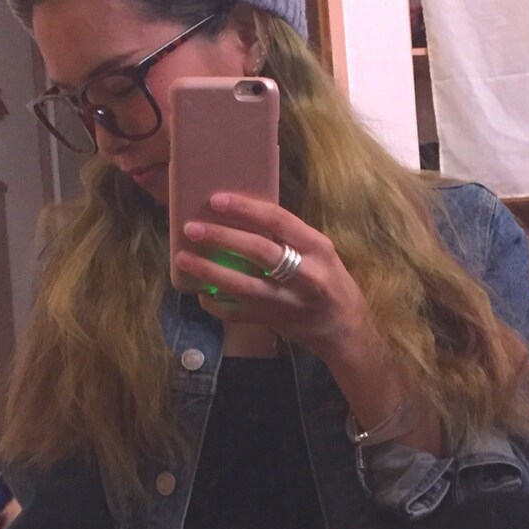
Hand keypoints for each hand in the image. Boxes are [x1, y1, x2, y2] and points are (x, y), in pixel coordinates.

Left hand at [174, 193, 372, 363]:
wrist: (344, 328)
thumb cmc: (331, 282)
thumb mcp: (320, 252)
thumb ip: (289, 237)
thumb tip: (243, 216)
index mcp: (317, 248)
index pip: (278, 220)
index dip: (245, 208)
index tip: (217, 200)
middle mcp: (304, 275)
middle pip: (257, 251)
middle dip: (221, 237)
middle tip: (192, 229)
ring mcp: (287, 302)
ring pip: (242, 285)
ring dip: (209, 271)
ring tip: (184, 259)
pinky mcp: (273, 322)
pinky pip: (237, 313)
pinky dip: (215, 302)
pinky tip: (200, 292)